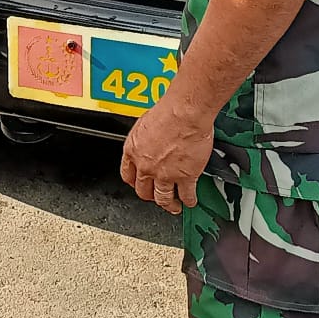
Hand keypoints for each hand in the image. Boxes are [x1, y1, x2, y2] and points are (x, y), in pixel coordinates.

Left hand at [120, 93, 212, 215]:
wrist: (185, 113)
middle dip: (150, 196)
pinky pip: (186, 196)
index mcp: (133, 150)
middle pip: (143, 191)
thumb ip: (145, 140)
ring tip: (173, 205)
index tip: (140, 184)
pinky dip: (189, 201)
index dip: (135, 182)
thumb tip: (149, 142)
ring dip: (169, 204)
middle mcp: (146, 165)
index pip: (128, 175)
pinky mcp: (185, 178)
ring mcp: (165, 174)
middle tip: (156, 196)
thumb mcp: (144, 124)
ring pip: (163, 199)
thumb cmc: (167, 112)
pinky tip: (191, 200)